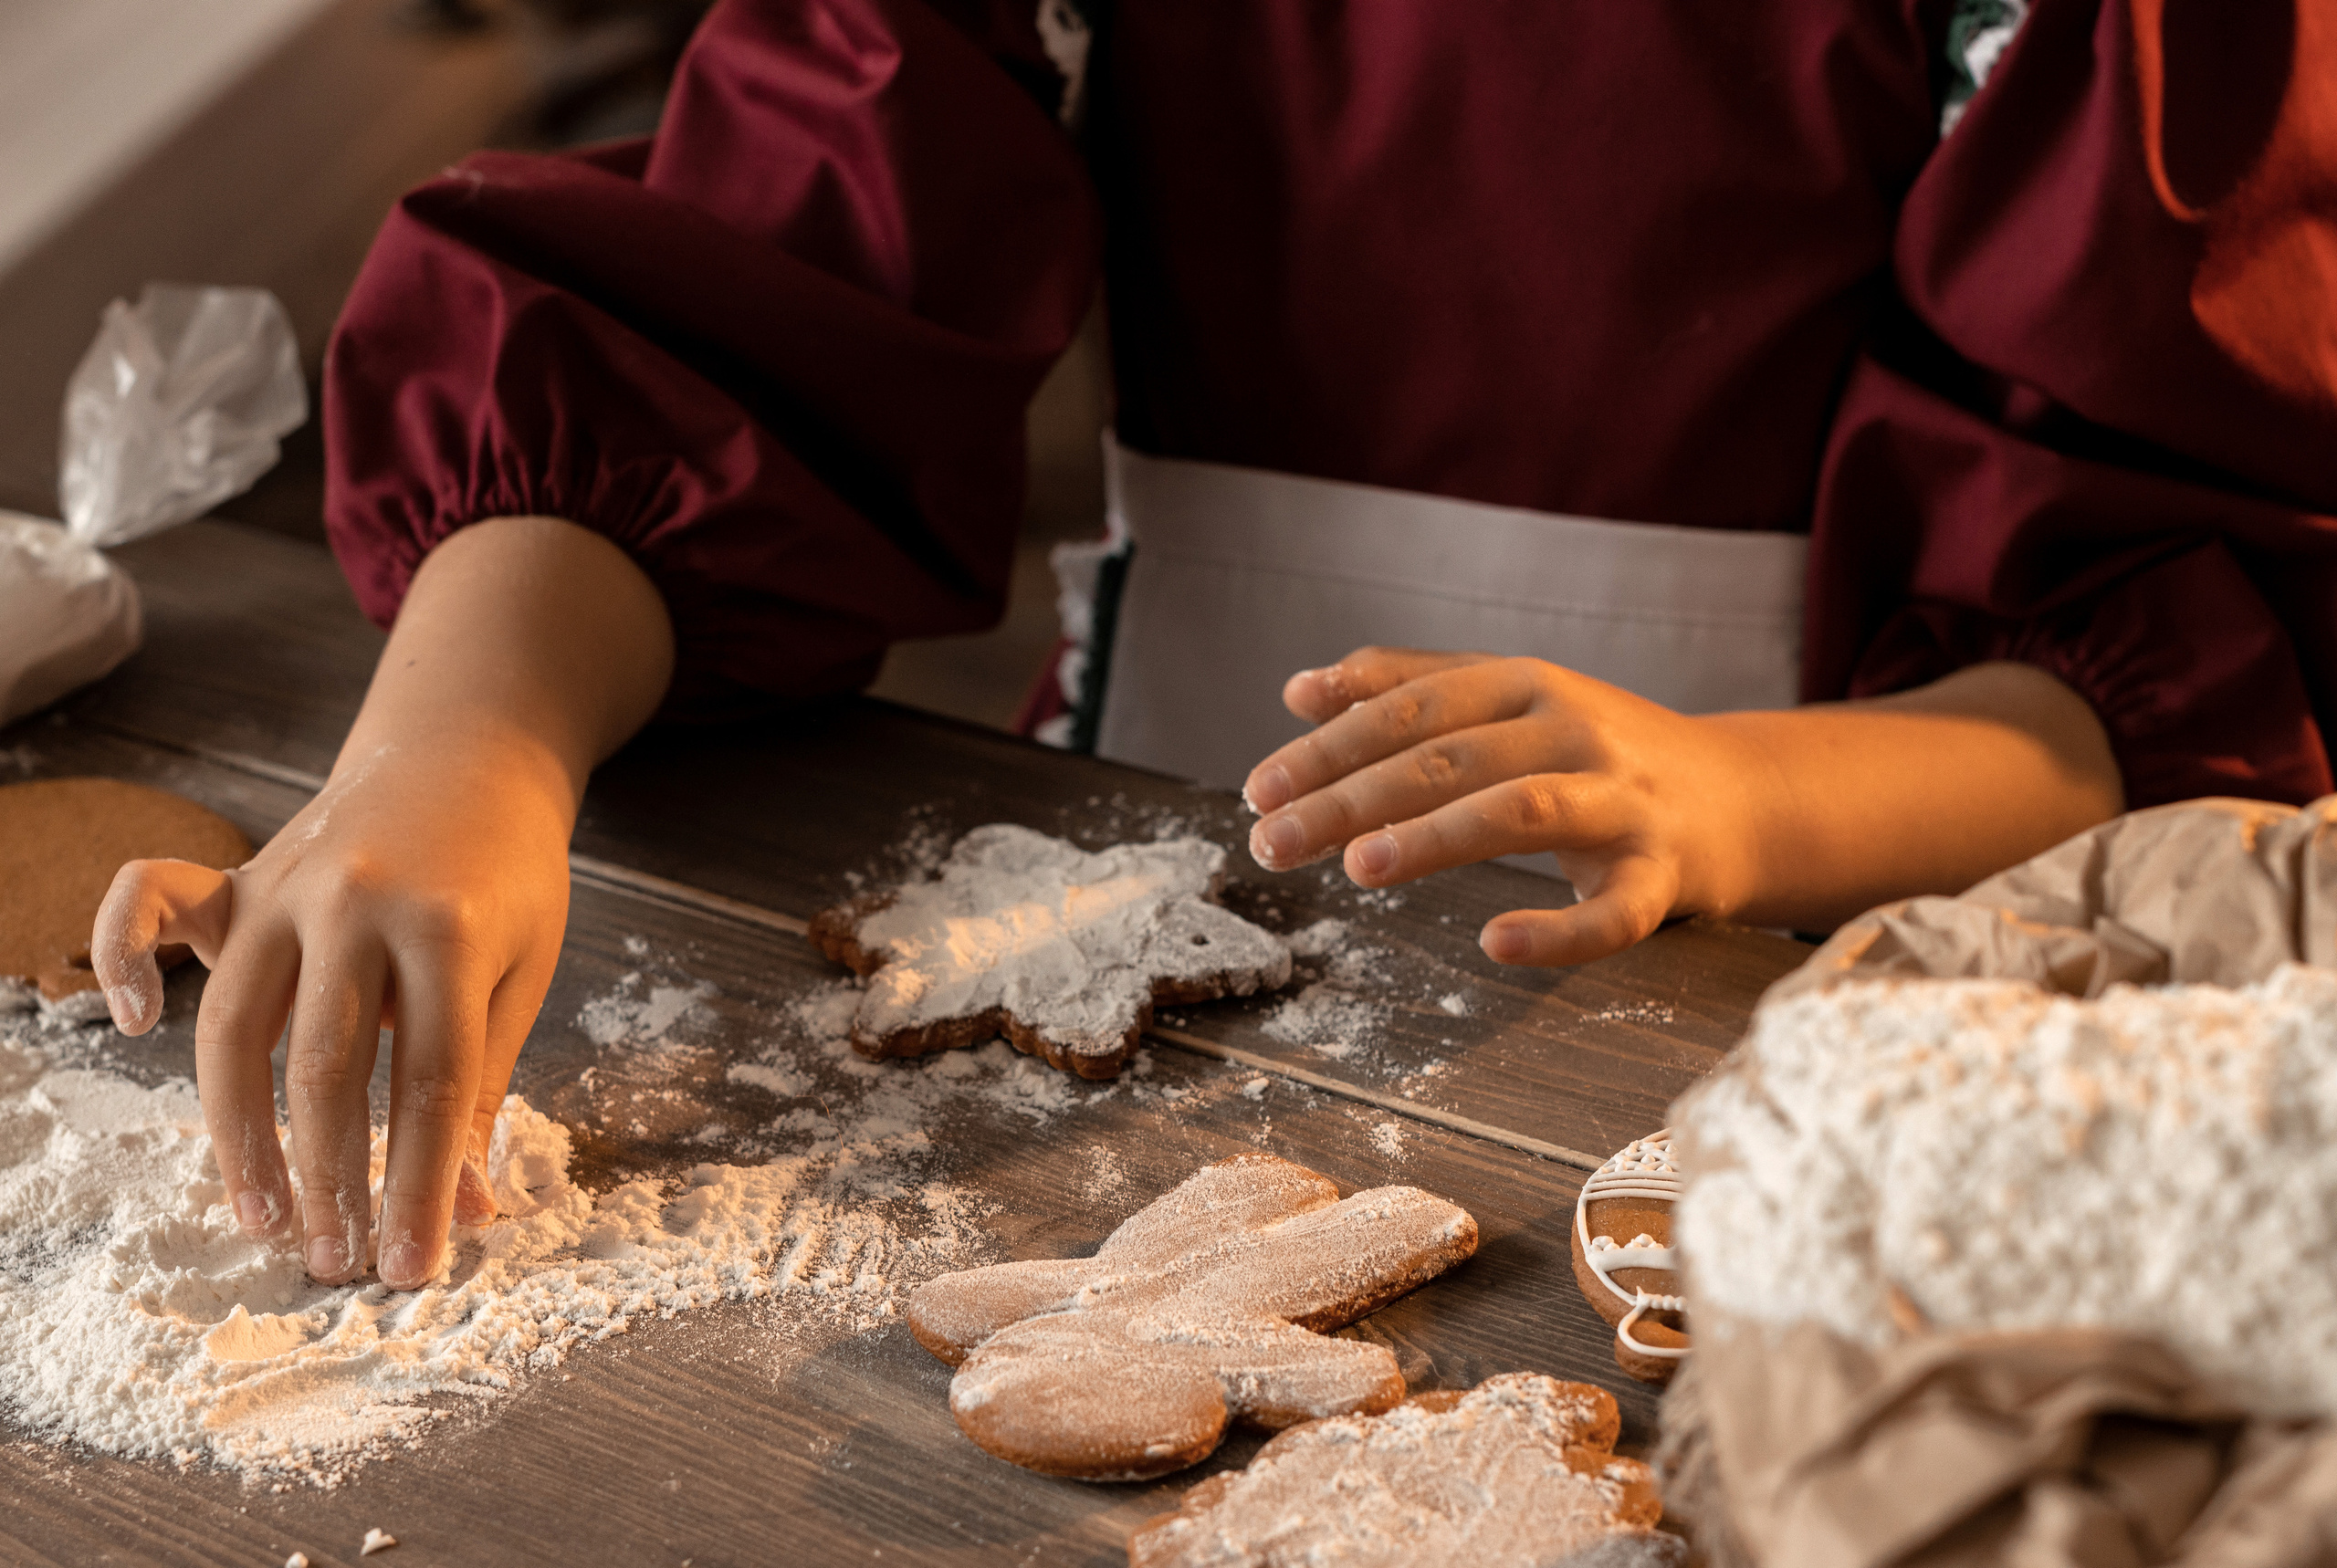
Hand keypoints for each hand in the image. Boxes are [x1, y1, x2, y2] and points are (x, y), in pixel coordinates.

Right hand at [94, 517, 673, 1287]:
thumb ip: (483, 1083)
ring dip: (243, 1136)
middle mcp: (356, 903)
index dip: (420, 1187)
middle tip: (339, 1265)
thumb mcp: (521, 972)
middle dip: (335, 1181)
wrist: (470, 755)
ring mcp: (286, 885)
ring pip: (237, 1025)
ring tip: (268, 1219)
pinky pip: (151, 902)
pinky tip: (132, 1021)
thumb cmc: (506, 877)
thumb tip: (466, 1213)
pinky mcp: (239, 875)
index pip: (430, 1084)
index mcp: (448, 928)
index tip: (414, 1267)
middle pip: (329, 1068)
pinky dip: (122, 953)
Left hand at [1240, 648, 2122, 965]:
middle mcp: (1574, 729)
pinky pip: (1615, 911)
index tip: (1258, 786)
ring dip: (1437, 836)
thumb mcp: (1511, 701)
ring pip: (1522, 808)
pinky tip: (1495, 941)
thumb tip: (1300, 687)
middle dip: (1353, 796)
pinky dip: (1557, 930)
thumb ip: (1412, 685)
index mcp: (1526, 685)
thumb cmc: (1601, 754)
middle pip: (1452, 755)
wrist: (1746, 798)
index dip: (1331, 744)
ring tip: (1359, 867)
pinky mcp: (1668, 874)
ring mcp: (1625, 800)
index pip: (1413, 706)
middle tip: (1271, 839)